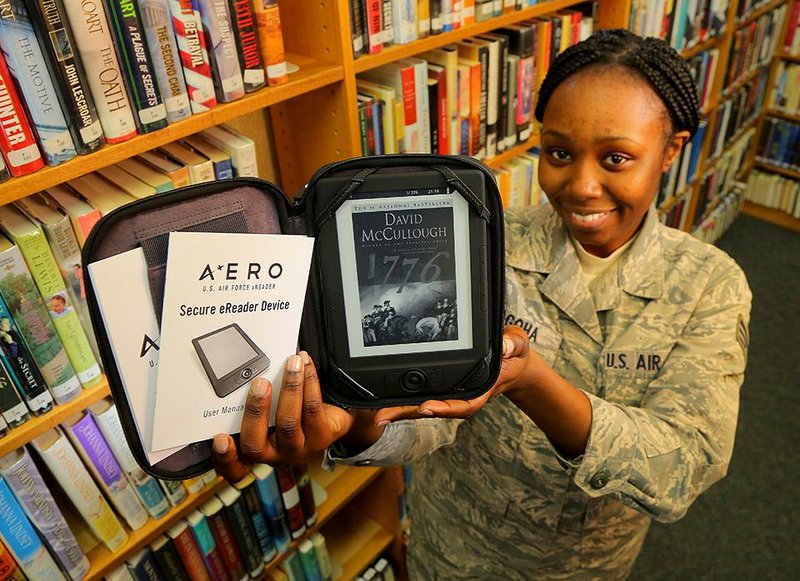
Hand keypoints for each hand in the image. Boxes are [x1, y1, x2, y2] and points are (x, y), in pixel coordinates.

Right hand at [212, 351, 355, 481]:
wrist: (329, 418)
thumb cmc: (291, 411)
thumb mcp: (269, 411)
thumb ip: (253, 402)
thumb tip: (248, 372)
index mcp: (254, 450)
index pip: (234, 467)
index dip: (224, 457)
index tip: (220, 439)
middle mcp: (274, 455)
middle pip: (255, 444)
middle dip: (256, 410)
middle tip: (260, 384)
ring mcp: (298, 449)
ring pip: (288, 423)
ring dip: (289, 388)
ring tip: (291, 365)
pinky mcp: (321, 438)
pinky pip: (313, 409)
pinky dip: (309, 382)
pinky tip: (306, 366)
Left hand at [373, 325, 531, 424]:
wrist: (512, 362)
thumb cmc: (514, 355)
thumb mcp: (519, 345)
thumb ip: (513, 344)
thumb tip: (505, 346)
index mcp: (481, 388)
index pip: (462, 403)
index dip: (444, 408)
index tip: (425, 407)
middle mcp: (463, 393)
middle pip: (434, 408)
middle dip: (408, 413)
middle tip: (382, 416)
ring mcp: (452, 391)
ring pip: (424, 404)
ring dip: (401, 408)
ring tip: (375, 412)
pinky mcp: (444, 386)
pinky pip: (423, 392)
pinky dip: (405, 396)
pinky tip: (384, 397)